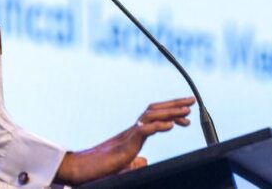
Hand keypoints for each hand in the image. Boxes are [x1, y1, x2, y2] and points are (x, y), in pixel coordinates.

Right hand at [53, 97, 195, 185]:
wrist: (80, 170)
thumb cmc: (98, 169)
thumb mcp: (122, 166)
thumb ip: (134, 162)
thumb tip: (144, 160)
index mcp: (132, 135)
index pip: (154, 117)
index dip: (171, 112)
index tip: (187, 112)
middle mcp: (131, 131)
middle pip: (154, 110)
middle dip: (175, 104)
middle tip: (192, 101)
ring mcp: (128, 136)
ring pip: (151, 117)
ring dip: (170, 112)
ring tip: (187, 111)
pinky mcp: (124, 146)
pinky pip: (143, 132)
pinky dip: (157, 126)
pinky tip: (170, 126)